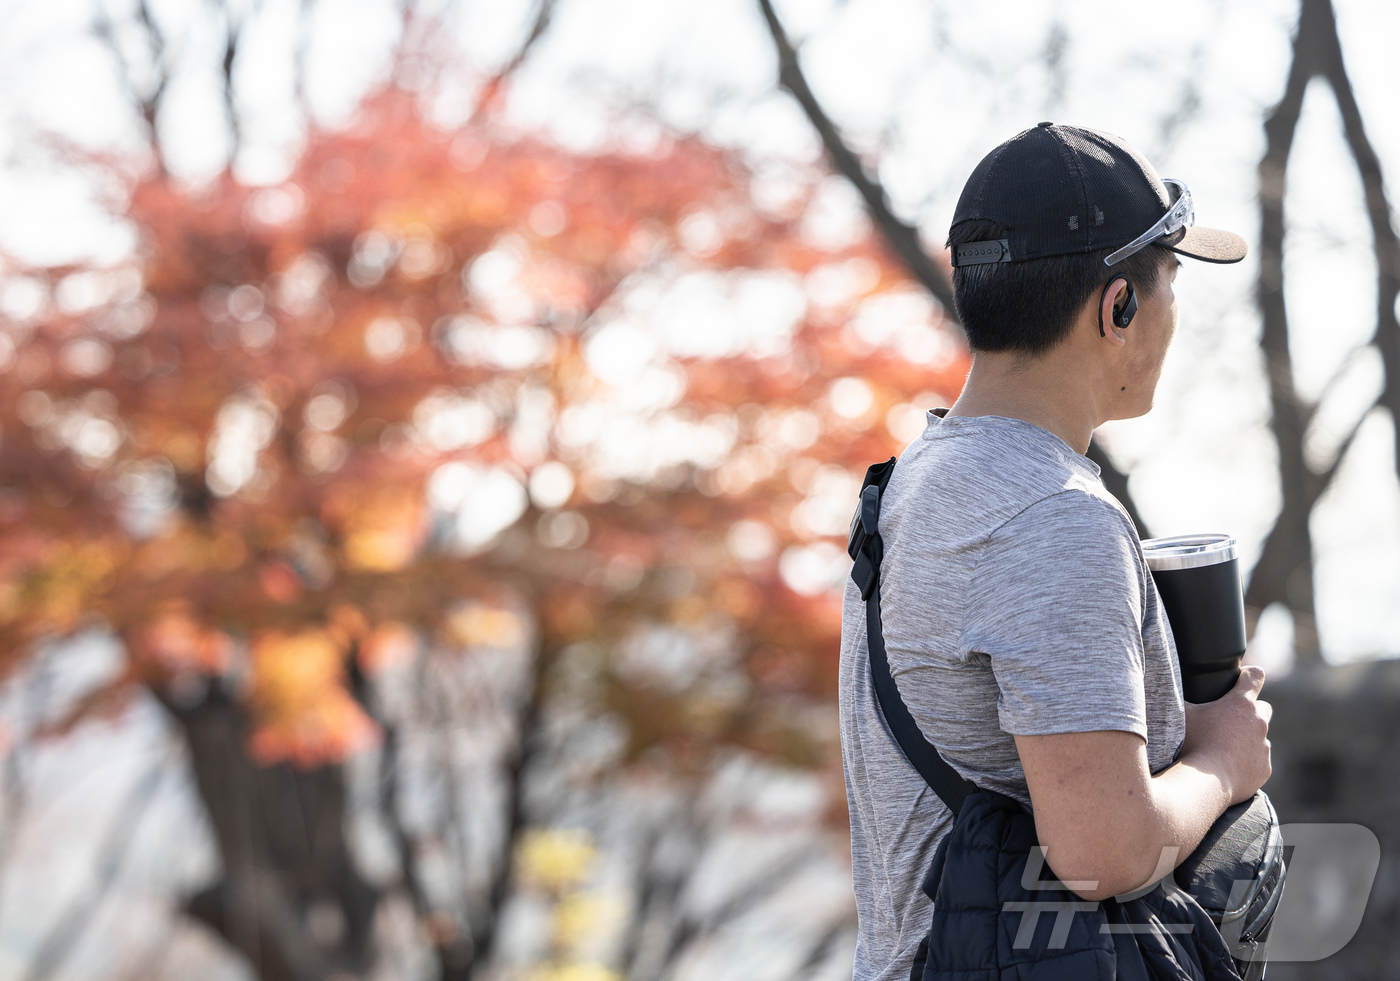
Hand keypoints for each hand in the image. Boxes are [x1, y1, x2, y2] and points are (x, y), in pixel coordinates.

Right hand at [1181, 665, 1272, 804]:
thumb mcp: (1180, 714)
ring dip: (1247, 738)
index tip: (1241, 679)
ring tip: (1224, 748)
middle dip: (1250, 711)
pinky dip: (1248, 761)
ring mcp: (1263, 747)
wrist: (1204, 784)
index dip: (1249, 675)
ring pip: (1260, 737)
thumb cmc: (1191, 744)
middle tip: (1228, 720)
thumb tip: (1162, 682)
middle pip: (1262, 708)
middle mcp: (1258, 723)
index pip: (1255, 676)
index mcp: (1241, 703)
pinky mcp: (1264, 769)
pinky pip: (1259, 760)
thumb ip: (1176, 696)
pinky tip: (1228, 767)